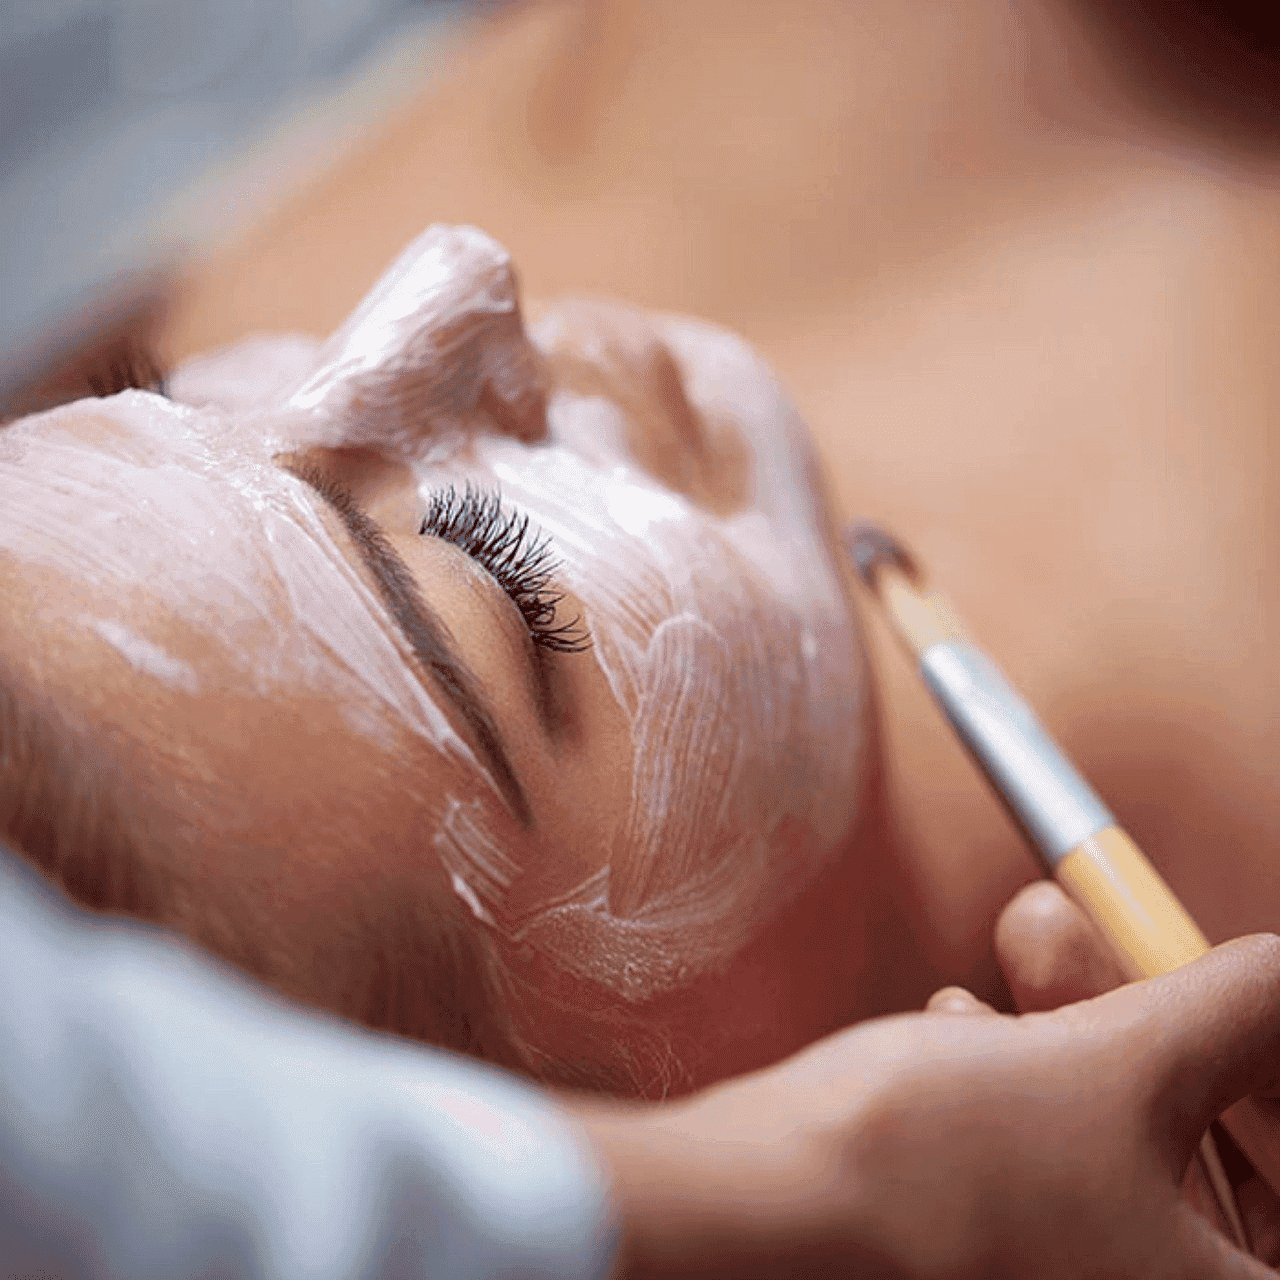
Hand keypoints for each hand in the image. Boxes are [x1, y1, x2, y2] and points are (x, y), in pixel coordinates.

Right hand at [575, 933, 1279, 1278]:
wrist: (760, 1207)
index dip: (1276, 1090)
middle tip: (1118, 932)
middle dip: (1155, 1021)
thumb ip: (1229, 1013)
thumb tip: (1278, 977)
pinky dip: (1020, 1073)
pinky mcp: (990, 1257)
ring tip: (1021, 944)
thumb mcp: (1116, 1064)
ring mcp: (1057, 1279)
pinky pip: (1048, 1157)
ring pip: (1112, 1142)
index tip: (1247, 1013)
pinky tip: (965, 1018)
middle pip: (1205, 1157)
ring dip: (1074, 1025)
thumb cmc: (937, 1174)